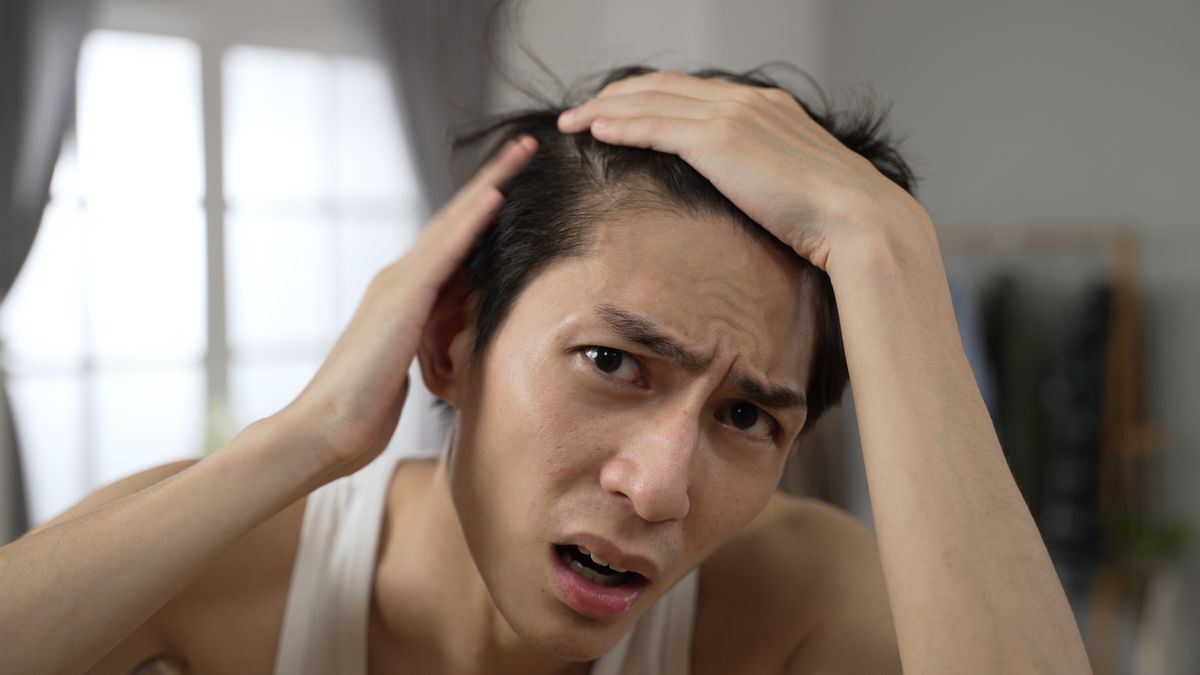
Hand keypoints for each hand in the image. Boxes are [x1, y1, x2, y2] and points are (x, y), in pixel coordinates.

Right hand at [275, 135, 537, 480]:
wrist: (324, 430)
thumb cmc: (365, 410)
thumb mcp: (415, 368)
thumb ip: (436, 341)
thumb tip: (462, 332)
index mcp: (408, 297)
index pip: (455, 244)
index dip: (485, 211)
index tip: (516, 183)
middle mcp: (401, 280)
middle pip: (455, 220)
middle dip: (492, 181)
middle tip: (526, 146)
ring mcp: (399, 284)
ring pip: (452, 223)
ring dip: (490, 185)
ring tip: (522, 152)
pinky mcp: (402, 299)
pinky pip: (445, 251)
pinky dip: (471, 221)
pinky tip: (495, 195)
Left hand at [556, 71, 931, 274]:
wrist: (857, 219)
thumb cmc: (833, 218)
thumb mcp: (794, 186)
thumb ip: (764, 176)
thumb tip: (746, 195)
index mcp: (766, 106)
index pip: (692, 91)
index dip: (650, 97)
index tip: (620, 110)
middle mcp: (746, 101)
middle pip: (663, 85)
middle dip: (616, 95)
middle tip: (582, 112)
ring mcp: (731, 115)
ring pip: (650, 100)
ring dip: (605, 108)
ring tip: (574, 121)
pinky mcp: (717, 140)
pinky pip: (653, 125)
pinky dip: (620, 124)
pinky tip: (595, 130)